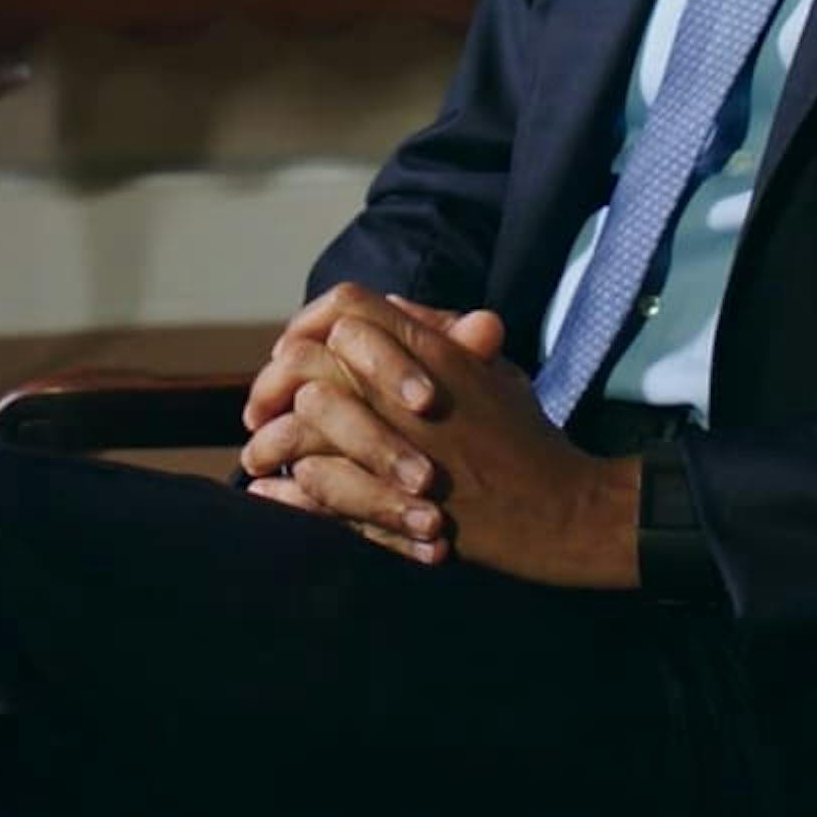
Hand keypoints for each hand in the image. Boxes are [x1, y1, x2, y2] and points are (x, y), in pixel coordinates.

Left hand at [241, 285, 638, 588]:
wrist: (558, 510)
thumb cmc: (527, 438)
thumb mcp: (493, 370)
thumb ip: (440, 335)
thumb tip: (388, 306)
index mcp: (431, 350)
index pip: (346, 307)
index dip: (306, 323)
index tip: (288, 353)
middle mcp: (406, 389)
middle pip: (308, 358)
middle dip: (271, 383)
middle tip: (259, 410)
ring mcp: (396, 444)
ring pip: (302, 420)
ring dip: (271, 439)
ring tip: (258, 456)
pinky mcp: (391, 499)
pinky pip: (315, 483)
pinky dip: (284, 490)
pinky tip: (267, 493)